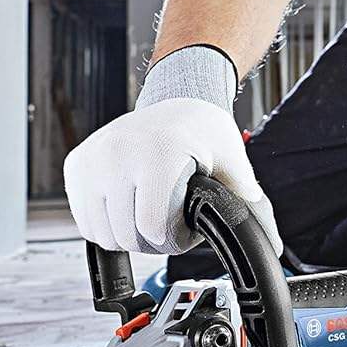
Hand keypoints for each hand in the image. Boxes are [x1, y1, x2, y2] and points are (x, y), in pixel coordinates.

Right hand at [63, 97, 280, 255]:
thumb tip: (270, 244)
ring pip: (103, 233)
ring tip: (151, 212)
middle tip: (171, 219)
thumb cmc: (204, 132)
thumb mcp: (233, 164)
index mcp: (158, 152)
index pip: (153, 226)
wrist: (176, 101)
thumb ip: (249, 204)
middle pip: (128, 236)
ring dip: (129, 236)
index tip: (187, 225)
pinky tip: (128, 209)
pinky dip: (106, 226)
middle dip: (154, 239)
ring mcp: (93, 158)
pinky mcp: (76, 164)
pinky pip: (85, 221)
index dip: (175, 239)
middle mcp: (118, 152)